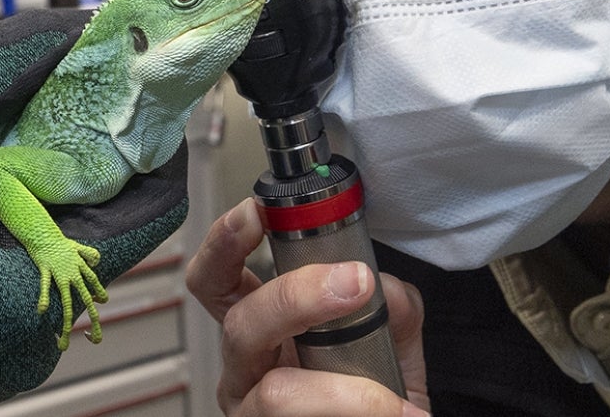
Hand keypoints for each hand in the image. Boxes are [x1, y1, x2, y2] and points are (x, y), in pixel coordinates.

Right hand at [187, 198, 430, 415]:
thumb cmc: (374, 390)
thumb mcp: (388, 341)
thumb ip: (391, 307)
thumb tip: (385, 290)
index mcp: (262, 326)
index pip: (218, 277)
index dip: (225, 242)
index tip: (256, 213)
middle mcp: (245, 367)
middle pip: (240, 324)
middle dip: (297, 297)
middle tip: (355, 284)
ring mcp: (250, 412)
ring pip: (275, 393)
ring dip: (343, 392)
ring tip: (388, 401)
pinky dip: (358, 416)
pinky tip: (390, 414)